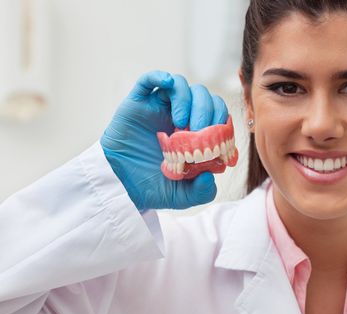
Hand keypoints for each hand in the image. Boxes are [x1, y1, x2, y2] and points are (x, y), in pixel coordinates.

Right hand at [100, 71, 228, 209]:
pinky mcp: (138, 103)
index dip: (222, 120)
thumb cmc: (151, 187)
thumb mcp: (181, 196)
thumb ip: (201, 192)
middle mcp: (180, 116)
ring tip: (181, 122)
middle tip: (199, 130)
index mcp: (195, 133)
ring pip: (181, 86)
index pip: (217, 114)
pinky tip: (166, 83)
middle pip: (203, 96)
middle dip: (207, 110)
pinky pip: (148, 80)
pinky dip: (159, 76)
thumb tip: (212, 176)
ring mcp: (159, 108)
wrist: (118, 186)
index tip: (219, 137)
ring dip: (187, 99)